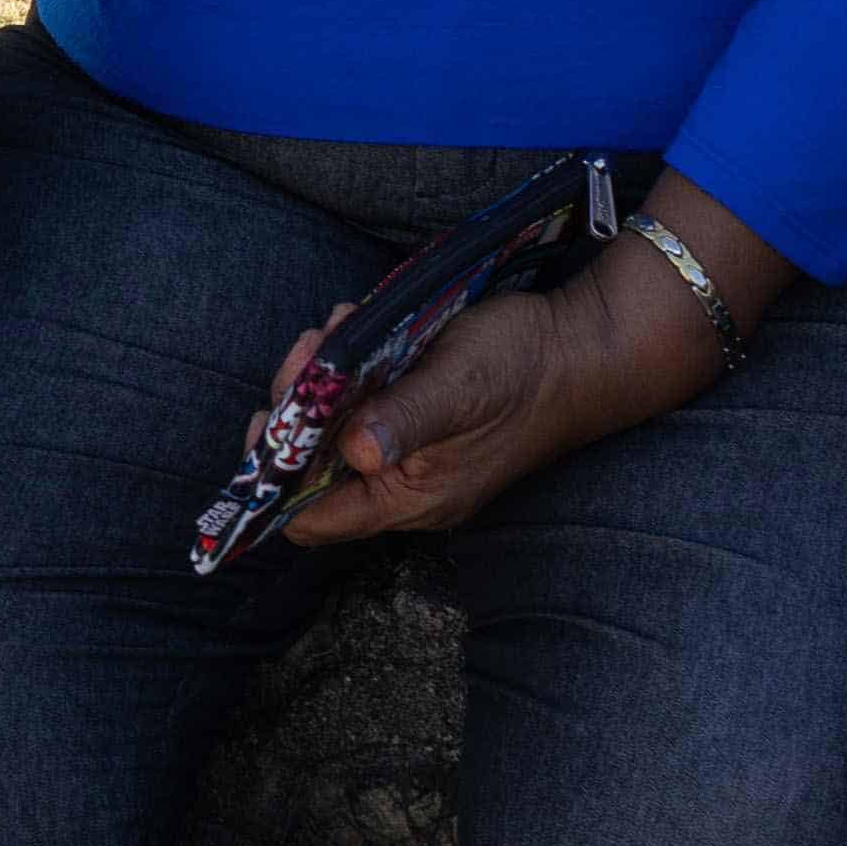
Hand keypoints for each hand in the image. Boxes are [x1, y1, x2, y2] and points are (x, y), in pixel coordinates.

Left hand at [276, 250, 727, 544]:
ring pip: (330, 428)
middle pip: (312, 467)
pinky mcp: (414, 420)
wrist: (580, 345)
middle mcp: (404, 486)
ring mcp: (409, 453)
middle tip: (311, 349)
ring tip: (337, 328)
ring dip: (320, 379)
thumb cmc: (523, 368)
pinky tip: (355, 327)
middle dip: (298, 407)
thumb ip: (402, 422)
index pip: (315, 519)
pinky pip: (358, 403)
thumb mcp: (458, 388)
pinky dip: (345, 369)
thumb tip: (352, 453)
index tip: (266, 420)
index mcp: (412, 498)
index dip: (275, 479)